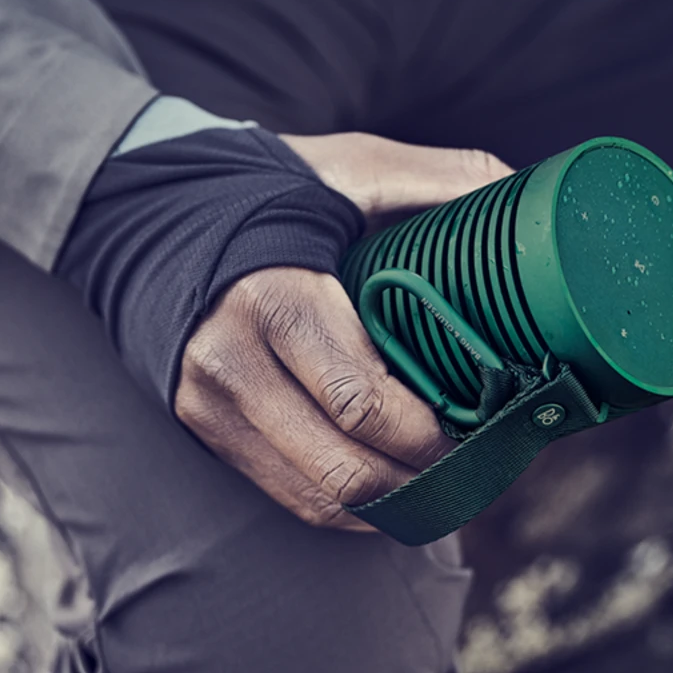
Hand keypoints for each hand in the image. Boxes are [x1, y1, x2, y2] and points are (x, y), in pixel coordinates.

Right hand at [175, 133, 513, 530]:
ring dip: (394, 505)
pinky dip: (352, 505)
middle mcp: (232, 363)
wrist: (146, 207)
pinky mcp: (204, 427)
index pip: (361, 403)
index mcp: (274, 298)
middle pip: (345, 470)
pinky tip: (396, 484)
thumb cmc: (267, 188)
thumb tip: (526, 193)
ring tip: (449, 479)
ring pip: (319, 498)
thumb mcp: (351, 167)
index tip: (484, 422)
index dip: (431, 434)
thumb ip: (439, 179)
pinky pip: (289, 494)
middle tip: (479, 459)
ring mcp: (210, 405)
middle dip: (426, 480)